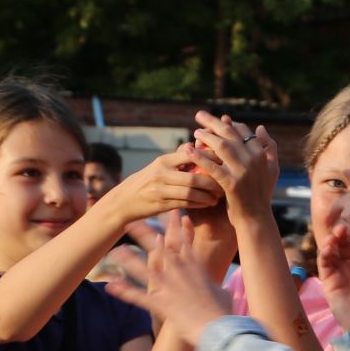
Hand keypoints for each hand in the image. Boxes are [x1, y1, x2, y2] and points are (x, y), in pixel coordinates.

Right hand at [102, 148, 225, 223]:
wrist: (124, 201)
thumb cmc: (146, 181)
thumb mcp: (158, 166)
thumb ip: (177, 158)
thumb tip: (194, 145)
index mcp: (163, 161)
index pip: (190, 155)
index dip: (209, 157)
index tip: (224, 160)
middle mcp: (161, 174)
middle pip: (193, 177)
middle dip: (212, 181)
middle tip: (225, 183)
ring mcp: (160, 190)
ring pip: (190, 192)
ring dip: (207, 195)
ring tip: (218, 195)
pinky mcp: (161, 205)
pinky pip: (184, 204)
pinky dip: (198, 203)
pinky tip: (208, 203)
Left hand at [105, 213, 232, 347]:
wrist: (219, 327)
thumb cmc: (224, 312)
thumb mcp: (223, 293)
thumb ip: (216, 287)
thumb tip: (222, 289)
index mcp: (195, 268)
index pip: (183, 242)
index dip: (175, 226)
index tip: (169, 213)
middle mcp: (179, 273)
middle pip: (159, 249)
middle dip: (145, 234)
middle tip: (132, 222)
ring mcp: (168, 288)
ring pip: (144, 270)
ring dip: (129, 260)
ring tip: (117, 251)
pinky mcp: (161, 304)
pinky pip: (138, 296)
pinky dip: (124, 292)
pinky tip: (111, 287)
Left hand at [190, 113, 280, 219]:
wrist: (256, 219)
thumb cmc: (262, 195)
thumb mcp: (272, 169)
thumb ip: (269, 147)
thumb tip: (260, 127)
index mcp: (261, 154)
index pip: (243, 131)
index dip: (229, 124)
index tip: (218, 120)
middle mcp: (254, 159)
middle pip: (230, 134)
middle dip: (213, 122)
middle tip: (199, 114)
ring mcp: (243, 171)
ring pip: (221, 146)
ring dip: (206, 136)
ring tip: (195, 132)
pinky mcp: (231, 183)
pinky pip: (212, 166)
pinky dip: (199, 156)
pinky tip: (188, 150)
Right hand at [318, 220, 349, 331]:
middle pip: (346, 243)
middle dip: (344, 233)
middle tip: (344, 228)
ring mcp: (340, 272)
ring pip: (333, 251)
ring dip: (332, 240)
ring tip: (335, 236)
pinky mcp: (329, 281)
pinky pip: (324, 263)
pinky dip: (324, 253)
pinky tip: (329, 248)